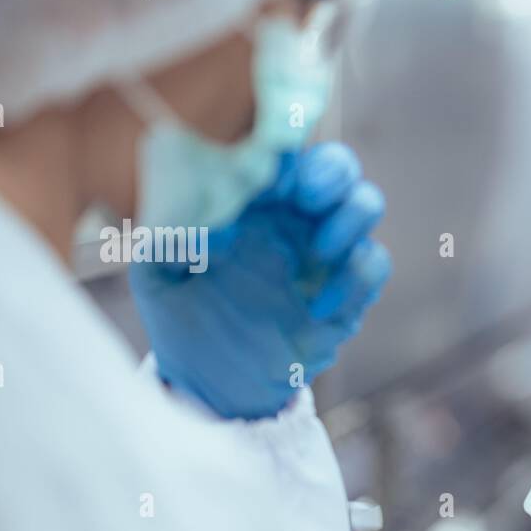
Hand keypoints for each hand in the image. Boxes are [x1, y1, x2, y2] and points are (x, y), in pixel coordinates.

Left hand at [130, 142, 389, 419]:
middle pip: (335, 164)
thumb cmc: (181, 317)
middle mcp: (293, 217)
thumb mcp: (156, 275)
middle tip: (306, 195)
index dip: (280, 149)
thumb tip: (208, 221)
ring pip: (365, 203)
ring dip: (352, 215)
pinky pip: (374, 264)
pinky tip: (316, 309)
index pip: (278, 150)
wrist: (213, 382)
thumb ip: (169, 237)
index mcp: (250, 198)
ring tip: (319, 250)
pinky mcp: (348, 294)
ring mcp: (325, 254)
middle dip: (330, 170)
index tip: (263, 174)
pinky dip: (357, 277)